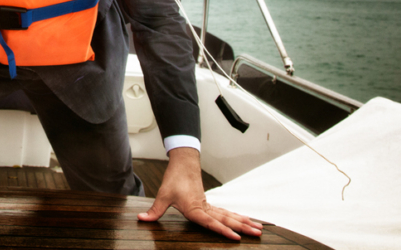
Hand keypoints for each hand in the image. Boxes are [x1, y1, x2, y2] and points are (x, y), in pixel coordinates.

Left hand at [137, 147, 261, 240]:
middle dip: (242, 227)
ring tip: (258, 229)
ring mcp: (208, 205)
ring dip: (243, 222)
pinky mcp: (208, 204)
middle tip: (258, 233)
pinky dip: (236, 217)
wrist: (183, 162)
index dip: (223, 230)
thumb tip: (142, 218)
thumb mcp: (163, 195)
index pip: (211, 222)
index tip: (236, 237)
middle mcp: (204, 207)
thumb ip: (155, 210)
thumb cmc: (174, 178)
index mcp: (194, 208)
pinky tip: (245, 221)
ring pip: (229, 215)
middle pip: (226, 219)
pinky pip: (225, 212)